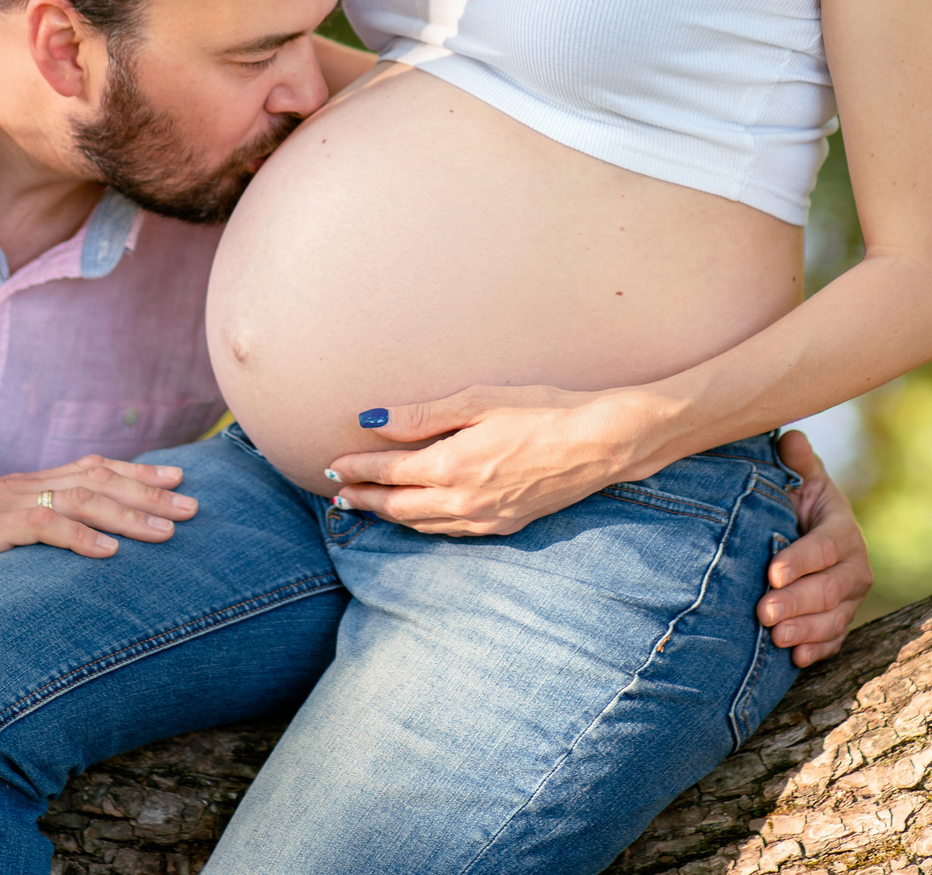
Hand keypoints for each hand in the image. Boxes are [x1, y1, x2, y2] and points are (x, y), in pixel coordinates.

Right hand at [0, 455, 196, 603]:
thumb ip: (32, 532)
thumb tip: (77, 548)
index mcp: (24, 485)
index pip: (91, 469)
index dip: (137, 472)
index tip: (177, 478)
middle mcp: (22, 485)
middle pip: (98, 480)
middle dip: (149, 492)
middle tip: (193, 505)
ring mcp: (6, 503)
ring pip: (82, 499)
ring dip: (129, 514)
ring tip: (167, 530)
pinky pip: (45, 527)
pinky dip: (81, 537)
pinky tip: (110, 552)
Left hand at [322, 385, 650, 535]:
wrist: (599, 445)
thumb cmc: (541, 410)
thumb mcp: (478, 400)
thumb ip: (422, 415)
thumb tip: (373, 420)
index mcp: (451, 465)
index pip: (389, 471)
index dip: (357, 468)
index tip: (333, 465)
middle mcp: (462, 500)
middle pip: (397, 506)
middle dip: (364, 499)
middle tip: (337, 494)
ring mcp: (484, 519)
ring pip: (421, 524)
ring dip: (390, 516)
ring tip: (368, 507)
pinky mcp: (505, 526)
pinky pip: (450, 531)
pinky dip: (423, 525)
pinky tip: (419, 519)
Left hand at [759, 428, 873, 665]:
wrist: (806, 533)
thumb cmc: (797, 501)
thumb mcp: (800, 479)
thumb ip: (796, 461)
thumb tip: (790, 439)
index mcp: (842, 531)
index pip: (825, 548)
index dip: (800, 560)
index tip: (772, 572)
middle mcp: (854, 568)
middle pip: (828, 590)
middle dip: (796, 602)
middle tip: (763, 612)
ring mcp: (849, 600)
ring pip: (832, 620)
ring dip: (804, 631)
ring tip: (775, 638)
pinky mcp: (840, 622)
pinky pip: (834, 641)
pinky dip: (816, 650)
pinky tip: (794, 659)